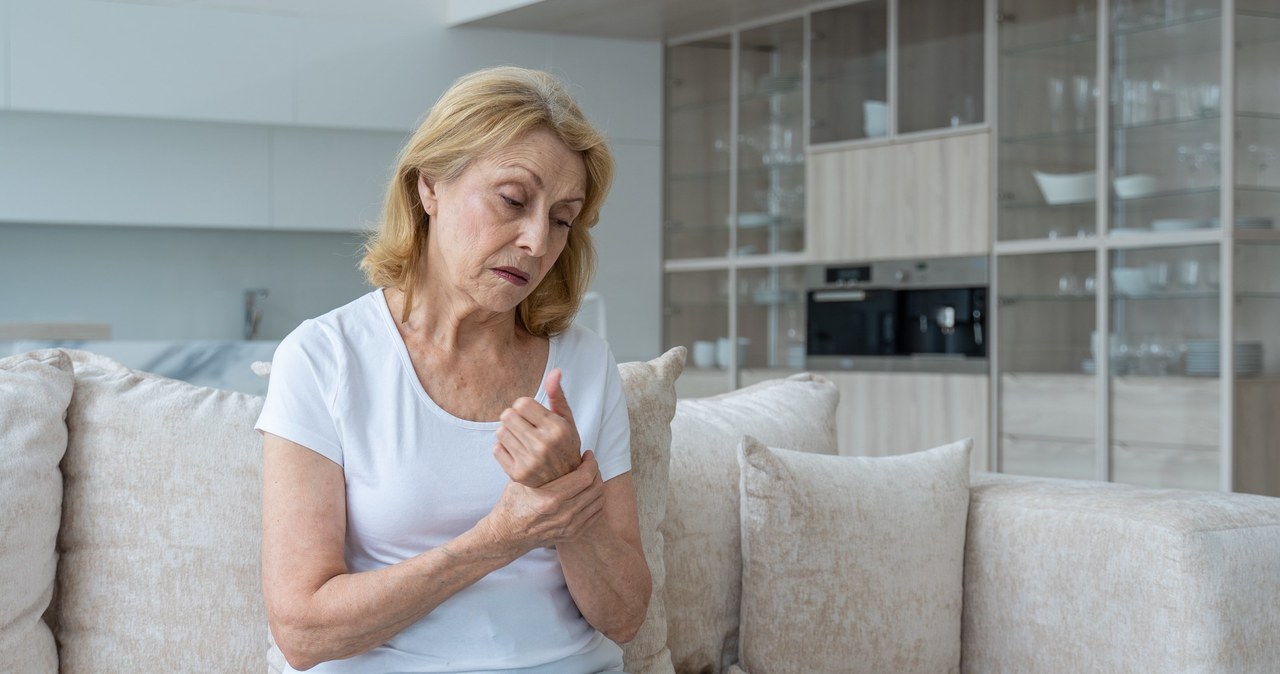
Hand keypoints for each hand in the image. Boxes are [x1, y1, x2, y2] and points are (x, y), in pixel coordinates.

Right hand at [481, 451, 605, 552]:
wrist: (508, 533)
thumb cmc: (514, 502)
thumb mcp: (523, 479)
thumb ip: (541, 464)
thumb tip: (554, 440)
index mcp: (550, 499)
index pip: (585, 477)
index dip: (591, 463)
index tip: (587, 455)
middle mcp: (562, 515)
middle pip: (595, 487)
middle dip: (596, 471)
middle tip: (589, 463)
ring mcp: (569, 526)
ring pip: (598, 500)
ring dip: (597, 484)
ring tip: (590, 475)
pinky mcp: (572, 534)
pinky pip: (595, 514)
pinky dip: (596, 500)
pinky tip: (589, 490)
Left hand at [494, 368, 582, 486]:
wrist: (563, 481)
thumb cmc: (564, 445)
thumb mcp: (566, 420)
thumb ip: (557, 395)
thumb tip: (555, 371)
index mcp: (557, 429)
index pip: (522, 403)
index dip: (524, 407)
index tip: (532, 416)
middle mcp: (544, 445)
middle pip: (507, 416)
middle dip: (514, 418)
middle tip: (524, 427)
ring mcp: (530, 461)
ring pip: (500, 432)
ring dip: (508, 433)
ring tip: (521, 440)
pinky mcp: (517, 474)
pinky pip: (496, 449)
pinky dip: (503, 449)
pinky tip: (517, 452)